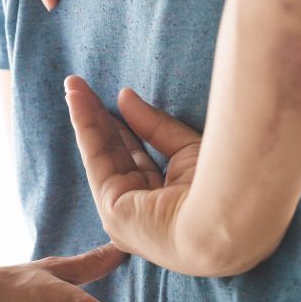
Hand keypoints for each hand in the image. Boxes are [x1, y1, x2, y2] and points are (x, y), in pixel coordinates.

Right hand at [64, 76, 203, 274]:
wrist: (227, 215)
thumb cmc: (220, 188)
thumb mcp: (188, 149)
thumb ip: (155, 126)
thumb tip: (125, 97)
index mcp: (164, 202)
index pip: (138, 158)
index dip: (124, 127)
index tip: (115, 100)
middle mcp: (141, 211)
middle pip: (115, 154)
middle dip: (98, 119)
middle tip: (82, 88)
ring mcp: (125, 214)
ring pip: (101, 154)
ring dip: (85, 118)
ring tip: (73, 86)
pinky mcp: (113, 210)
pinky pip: (96, 158)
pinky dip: (84, 125)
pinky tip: (76, 99)